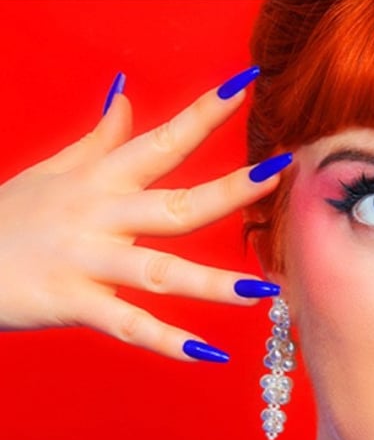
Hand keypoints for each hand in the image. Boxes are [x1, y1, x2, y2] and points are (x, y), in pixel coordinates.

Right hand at [0, 68, 287, 361]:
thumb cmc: (5, 218)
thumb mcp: (51, 171)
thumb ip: (99, 140)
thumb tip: (126, 96)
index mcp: (99, 180)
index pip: (162, 140)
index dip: (204, 112)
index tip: (247, 84)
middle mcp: (99, 215)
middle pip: (175, 203)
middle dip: (230, 190)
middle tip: (279, 174)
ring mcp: (85, 260)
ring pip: (161, 271)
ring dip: (214, 284)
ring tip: (264, 292)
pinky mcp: (69, 302)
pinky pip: (127, 326)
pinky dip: (167, 343)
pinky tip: (209, 355)